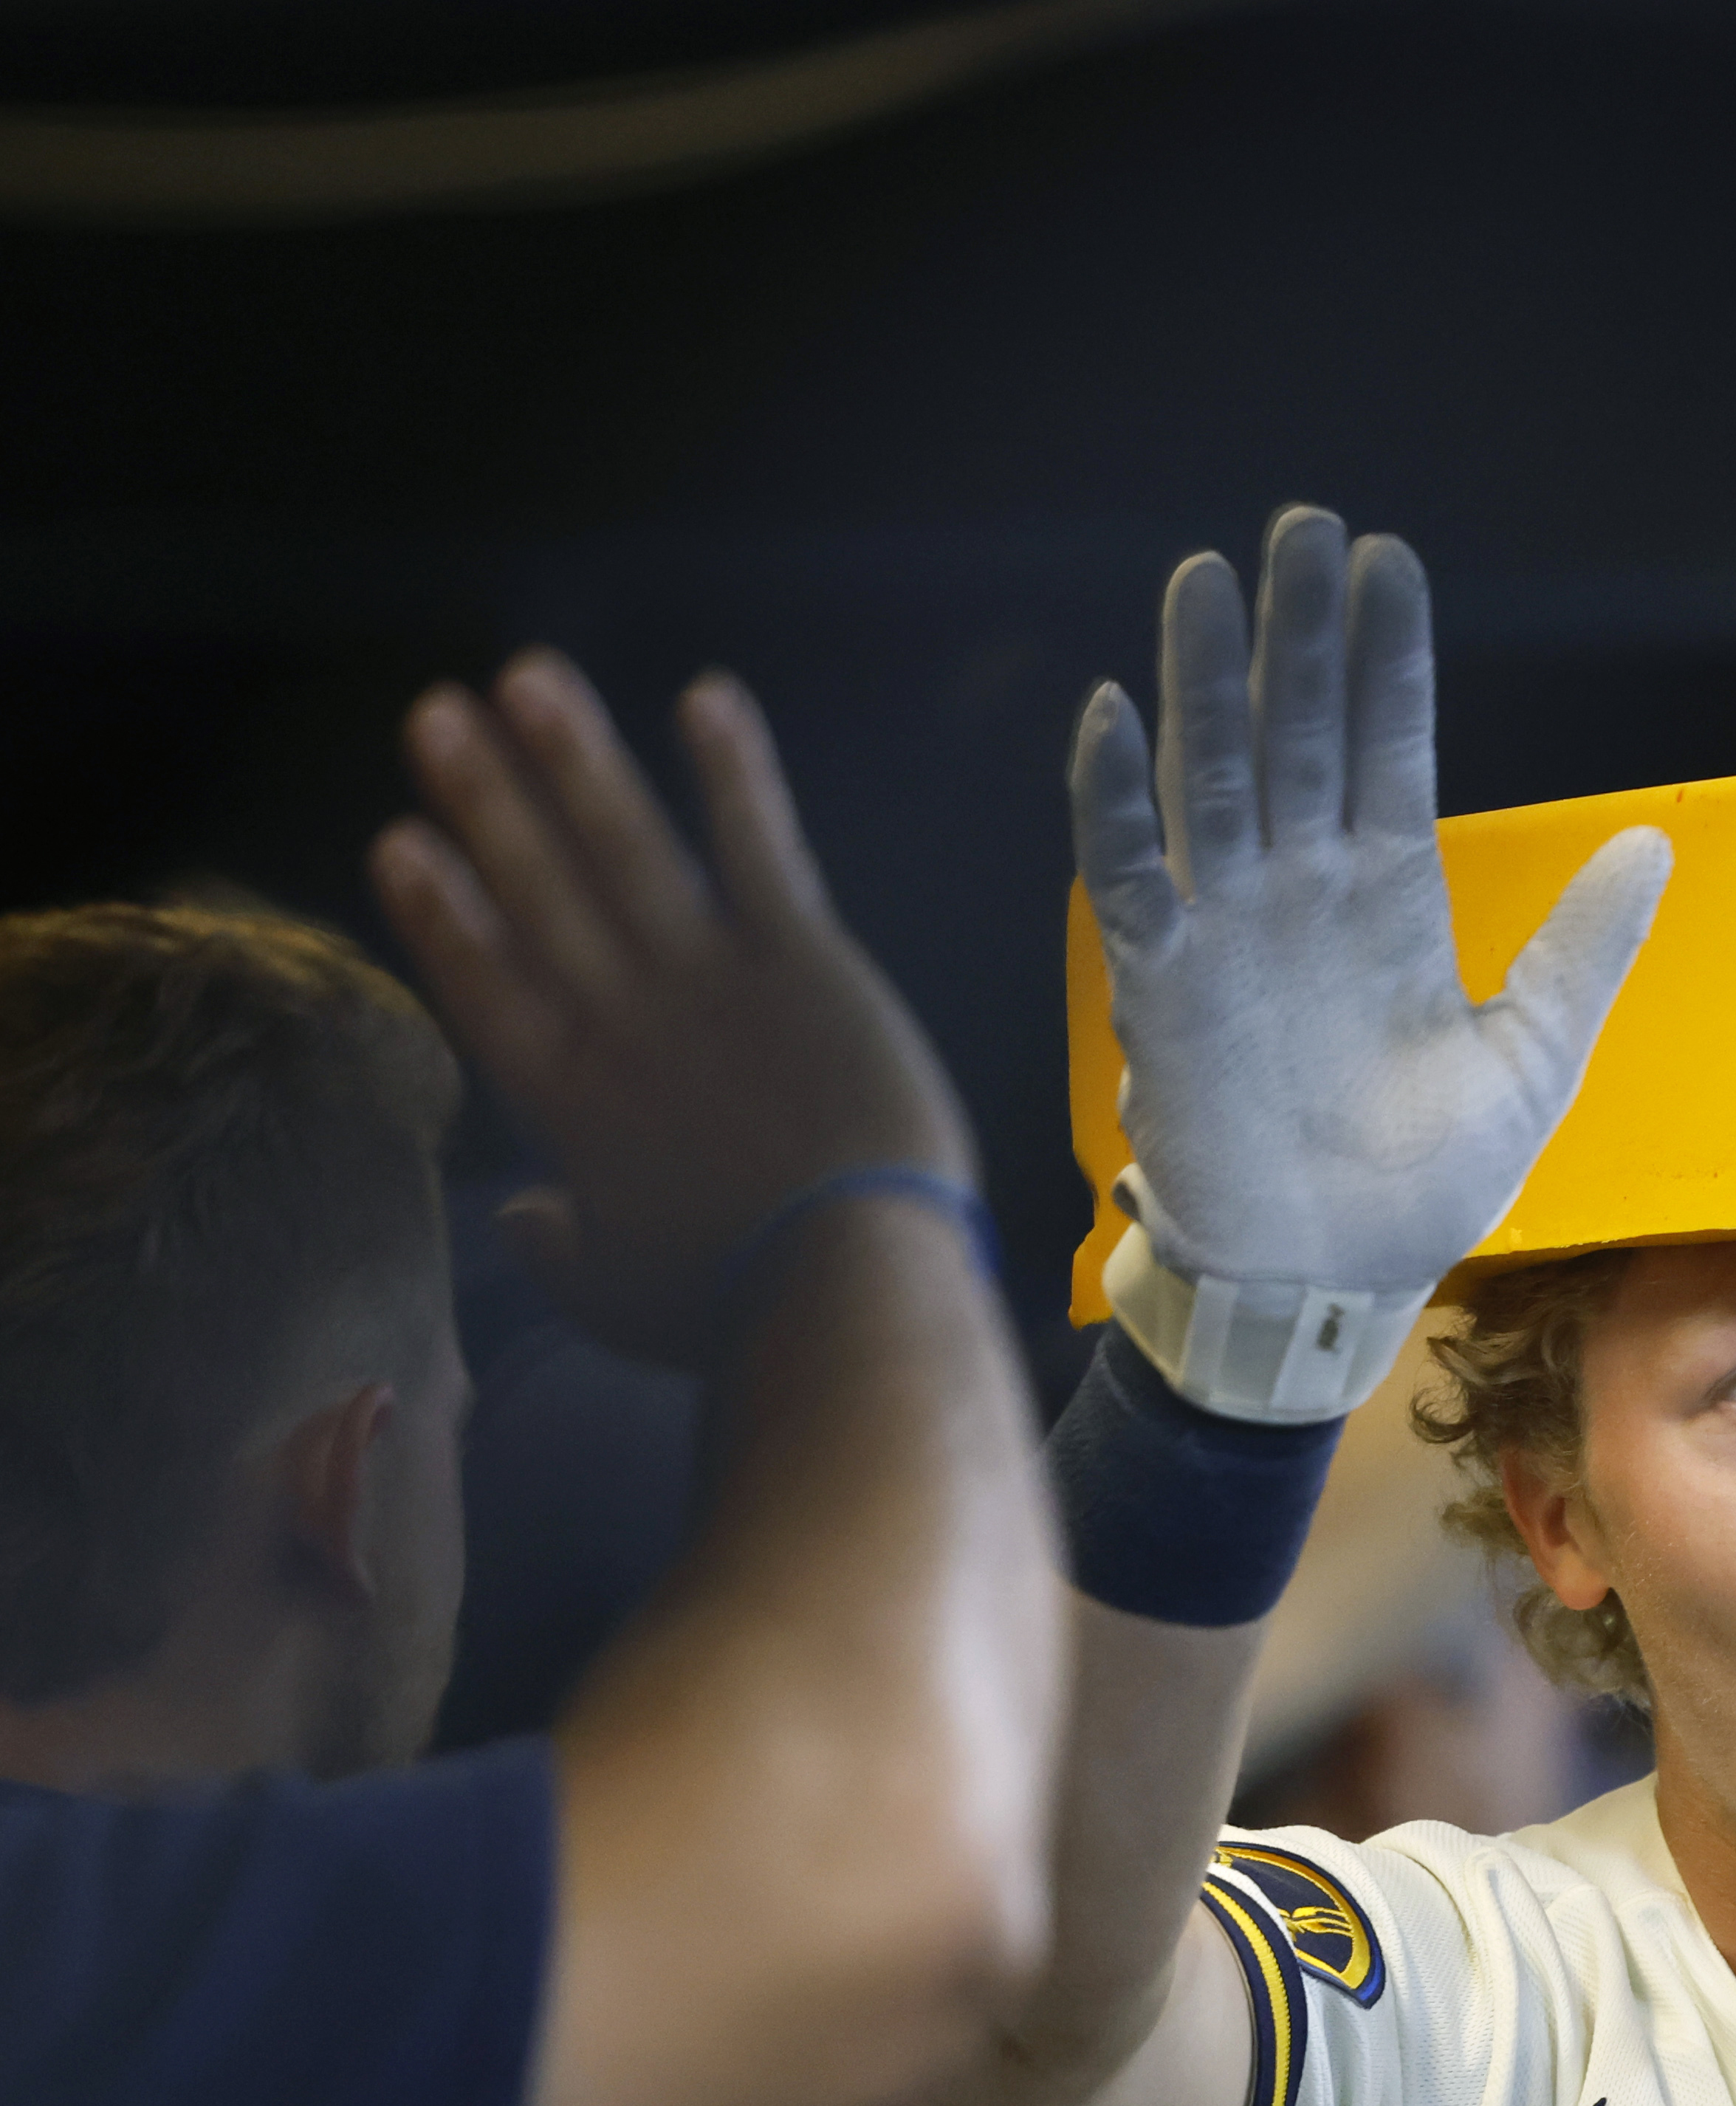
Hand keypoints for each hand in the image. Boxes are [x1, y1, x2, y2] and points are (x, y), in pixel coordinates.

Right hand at [370, 654, 974, 1364]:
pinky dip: (732, 773)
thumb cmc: (737, 1307)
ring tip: (526, 679)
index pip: (487, 986)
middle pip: (541, 894)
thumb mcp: (621, 1298)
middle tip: (436, 714)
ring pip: (628, 851)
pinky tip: (703, 696)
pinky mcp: (804, 964)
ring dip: (576, 761)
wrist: (850, 1280)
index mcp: (573, 1104)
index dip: (440, 913)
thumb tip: (522, 1215)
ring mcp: (712, 984)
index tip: (396, 841)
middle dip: (486, 800)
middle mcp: (625, 1023)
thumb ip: (559, 1249)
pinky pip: (760, 849)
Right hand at [1071, 507, 1669, 1303]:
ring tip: (1207, 579)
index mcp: (1393, 899)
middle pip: (1297, 732)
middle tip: (1302, 528)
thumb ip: (1583, 949)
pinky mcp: (1167, 986)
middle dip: (1298, 633)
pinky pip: (1134, 878)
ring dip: (1207, 682)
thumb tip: (1654, 844)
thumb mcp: (1533, 1059)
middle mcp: (1306, 893)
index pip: (1388, 746)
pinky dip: (1116, 803)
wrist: (1335, 1281)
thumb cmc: (1427, 1183)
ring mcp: (1232, 931)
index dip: (1386, 657)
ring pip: (1214, 778)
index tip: (1387, 561)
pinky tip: (1115, 716)